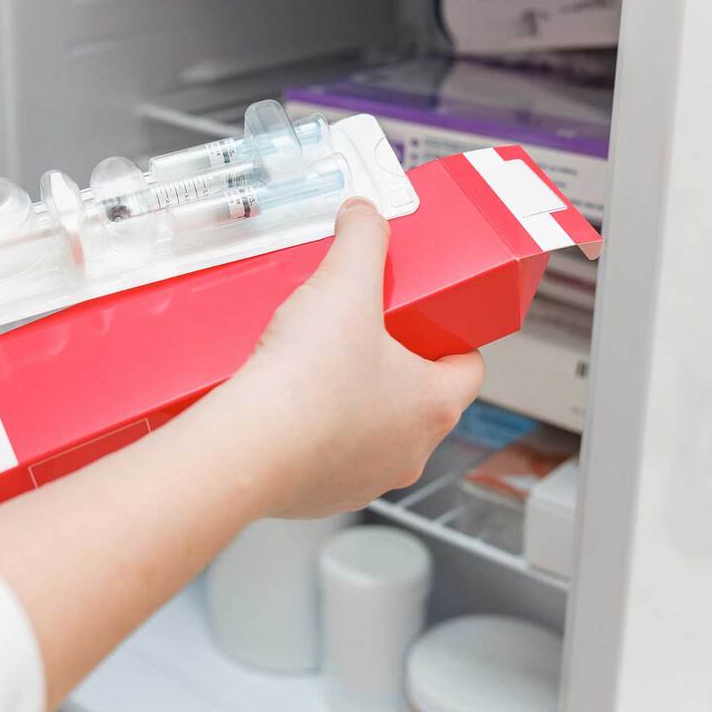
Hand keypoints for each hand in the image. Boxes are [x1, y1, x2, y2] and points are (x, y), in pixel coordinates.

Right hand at [226, 197, 484, 517]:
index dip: (448, 339)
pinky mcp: (319, 496)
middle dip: (390, 366)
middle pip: (417, 399)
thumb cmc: (305, 380)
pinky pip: (324, 459)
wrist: (243, 448)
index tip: (422, 322)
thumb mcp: (343, 285)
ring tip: (312, 367)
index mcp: (433, 405)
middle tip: (357, 333)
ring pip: (371, 433)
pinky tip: (282, 405)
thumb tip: (363, 215)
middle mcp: (409, 451)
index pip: (468, 369)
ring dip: (350, 404)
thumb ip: (361, 239)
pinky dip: (309, 434)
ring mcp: (365, 479)